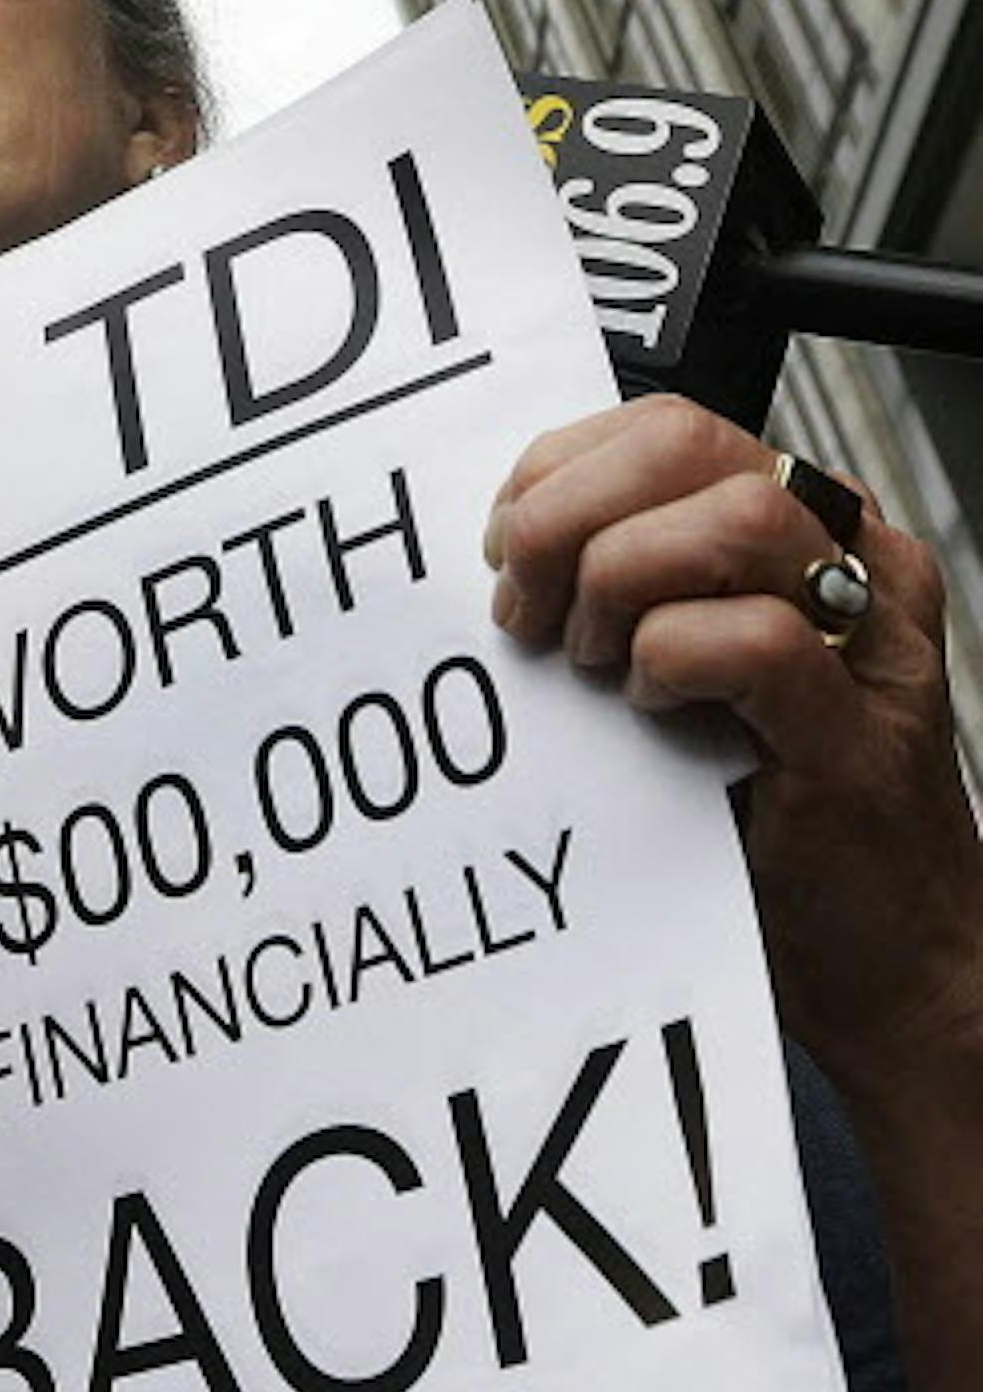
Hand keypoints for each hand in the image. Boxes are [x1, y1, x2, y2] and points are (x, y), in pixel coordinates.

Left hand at [486, 394, 982, 1105]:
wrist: (888, 965)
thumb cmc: (767, 816)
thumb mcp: (685, 668)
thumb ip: (630, 590)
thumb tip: (503, 554)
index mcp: (803, 527)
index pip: (663, 425)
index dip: (557, 472)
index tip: (503, 550)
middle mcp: (851, 559)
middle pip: (687, 443)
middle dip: (568, 516)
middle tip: (526, 609)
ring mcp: (867, 641)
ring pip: (736, 518)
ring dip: (622, 582)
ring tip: (594, 662)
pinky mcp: (858, 733)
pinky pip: (759, 641)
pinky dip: (672, 662)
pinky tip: (648, 711)